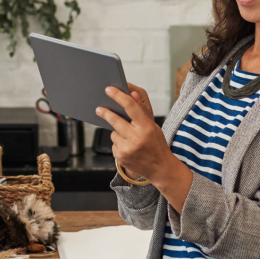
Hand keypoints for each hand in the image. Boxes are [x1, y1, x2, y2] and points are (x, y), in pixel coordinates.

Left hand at [98, 84, 191, 208]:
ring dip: (117, 132)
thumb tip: (132, 94)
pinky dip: (118, 143)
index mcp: (147, 127)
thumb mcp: (153, 126)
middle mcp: (136, 138)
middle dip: (105, 112)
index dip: (118, 96)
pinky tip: (128, 147)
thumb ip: (141, 111)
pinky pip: (114, 143)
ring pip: (113, 133)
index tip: (109, 90)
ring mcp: (127, 149)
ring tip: (129, 138)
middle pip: (115, 120)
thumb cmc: (157, 144)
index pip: (130, 106)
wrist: (160, 168)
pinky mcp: (120, 157)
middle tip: (99, 108)